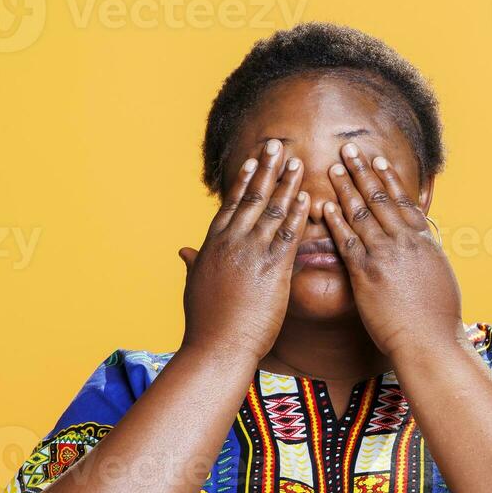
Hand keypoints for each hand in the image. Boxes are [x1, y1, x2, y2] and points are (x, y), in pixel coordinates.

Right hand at [178, 139, 307, 359]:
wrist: (216, 347)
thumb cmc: (206, 323)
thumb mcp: (195, 286)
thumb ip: (193, 264)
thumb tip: (183, 251)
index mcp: (213, 245)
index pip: (232, 204)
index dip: (244, 180)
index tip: (254, 159)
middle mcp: (231, 243)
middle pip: (252, 198)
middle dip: (267, 169)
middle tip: (278, 145)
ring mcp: (250, 253)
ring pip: (272, 210)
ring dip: (286, 183)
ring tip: (297, 161)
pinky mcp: (272, 269)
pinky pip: (288, 235)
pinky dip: (298, 214)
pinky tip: (308, 197)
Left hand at [323, 144, 463, 357]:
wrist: (430, 341)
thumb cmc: (438, 318)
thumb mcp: (440, 277)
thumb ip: (428, 256)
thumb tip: (424, 245)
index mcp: (424, 241)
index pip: (404, 201)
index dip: (389, 179)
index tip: (378, 161)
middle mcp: (405, 242)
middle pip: (380, 199)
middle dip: (363, 172)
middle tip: (349, 150)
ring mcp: (385, 256)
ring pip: (362, 214)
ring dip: (346, 188)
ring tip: (333, 168)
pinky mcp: (366, 274)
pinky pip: (347, 241)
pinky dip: (335, 221)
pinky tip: (323, 206)